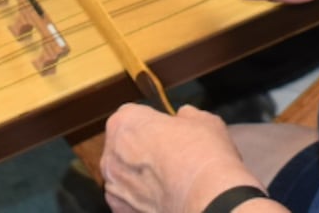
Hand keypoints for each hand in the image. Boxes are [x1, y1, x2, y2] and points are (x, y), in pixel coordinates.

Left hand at [100, 104, 263, 212]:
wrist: (206, 197)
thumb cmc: (202, 153)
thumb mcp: (203, 120)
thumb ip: (186, 115)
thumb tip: (184, 116)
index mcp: (125, 121)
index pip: (132, 115)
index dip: (152, 122)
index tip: (167, 129)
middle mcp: (111, 152)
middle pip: (124, 145)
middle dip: (141, 148)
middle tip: (169, 155)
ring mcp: (113, 185)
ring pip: (123, 174)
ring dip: (138, 175)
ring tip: (167, 180)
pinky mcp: (121, 211)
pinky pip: (127, 200)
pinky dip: (139, 199)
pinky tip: (161, 197)